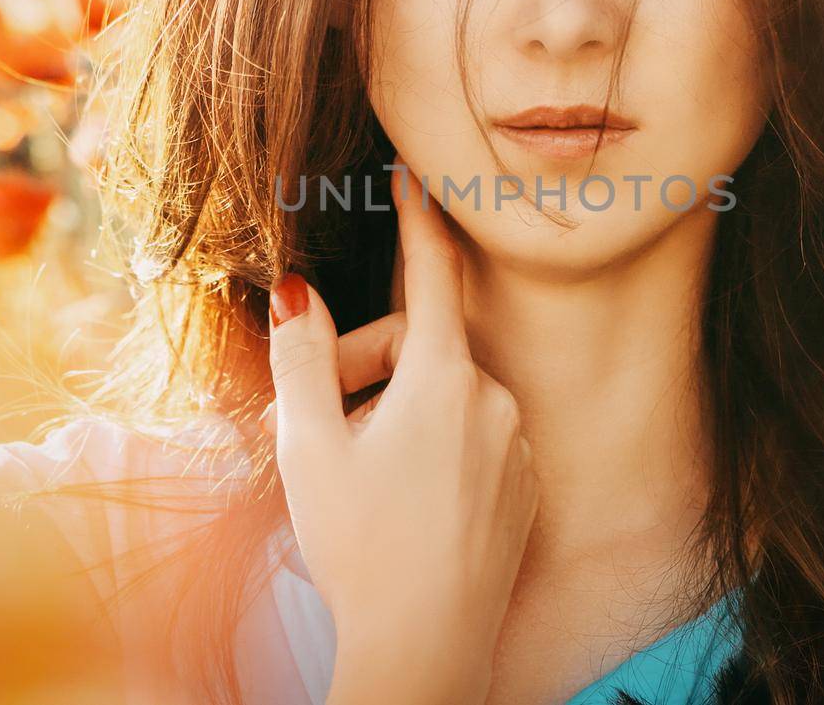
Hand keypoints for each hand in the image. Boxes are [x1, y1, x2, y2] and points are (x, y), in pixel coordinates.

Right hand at [264, 159, 538, 704]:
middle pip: (421, 348)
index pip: (430, 273)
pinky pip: (475, 437)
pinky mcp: (526, 485)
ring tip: (361, 474)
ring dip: (399, 411)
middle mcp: (494, 400)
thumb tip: (297, 289)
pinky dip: (436, 446)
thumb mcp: (310, 445)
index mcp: (442, 378)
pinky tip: (406, 501)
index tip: (416, 174)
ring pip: (447, 396)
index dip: (419, 219)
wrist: (425, 648)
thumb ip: (302, 356)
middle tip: (322, 420)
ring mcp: (517, 445)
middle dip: (367, 366)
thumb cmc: (361, 546)